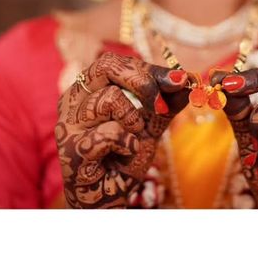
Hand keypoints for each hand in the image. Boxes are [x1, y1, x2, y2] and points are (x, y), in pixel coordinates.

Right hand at [55, 52, 188, 207]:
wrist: (110, 196)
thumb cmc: (123, 155)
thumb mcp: (150, 123)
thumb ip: (166, 101)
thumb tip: (188, 79)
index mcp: (89, 86)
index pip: (117, 62)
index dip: (150, 69)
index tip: (180, 79)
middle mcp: (73, 99)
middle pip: (106, 65)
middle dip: (143, 81)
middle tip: (161, 102)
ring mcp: (69, 123)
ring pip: (110, 98)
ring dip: (134, 121)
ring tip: (132, 139)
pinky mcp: (71, 149)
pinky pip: (110, 133)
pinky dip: (127, 145)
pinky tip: (121, 156)